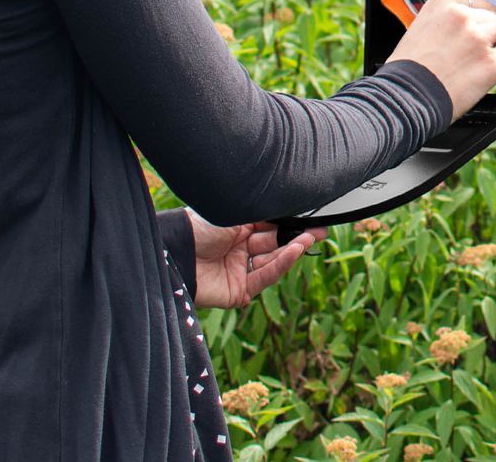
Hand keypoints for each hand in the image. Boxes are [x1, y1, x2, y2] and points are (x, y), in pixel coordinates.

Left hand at [186, 210, 326, 308]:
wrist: (176, 251)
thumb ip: (262, 214)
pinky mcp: (238, 291)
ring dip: (291, 250)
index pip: (269, 225)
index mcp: (236, 227)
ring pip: (272, 261)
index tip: (311, 217)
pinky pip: (264, 277)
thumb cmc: (199, 226)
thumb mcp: (234, 213)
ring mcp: (239, 270)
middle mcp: (238, 248)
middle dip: (296, 236)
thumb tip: (288, 204)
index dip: (289, 223)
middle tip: (319, 230)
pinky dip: (280, 265)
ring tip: (308, 238)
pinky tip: (294, 251)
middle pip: (273, 243)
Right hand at [385, 0, 495, 120]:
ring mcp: (479, 38)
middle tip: (489, 45)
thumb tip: (466, 27)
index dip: (480, 19)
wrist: (406, 98)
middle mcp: (462, 16)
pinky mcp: (493, 62)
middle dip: (495, 30)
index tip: (479, 30)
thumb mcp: (420, 29)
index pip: (477, 2)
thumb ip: (445, 22)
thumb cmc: (408, 70)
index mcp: (442, 3)